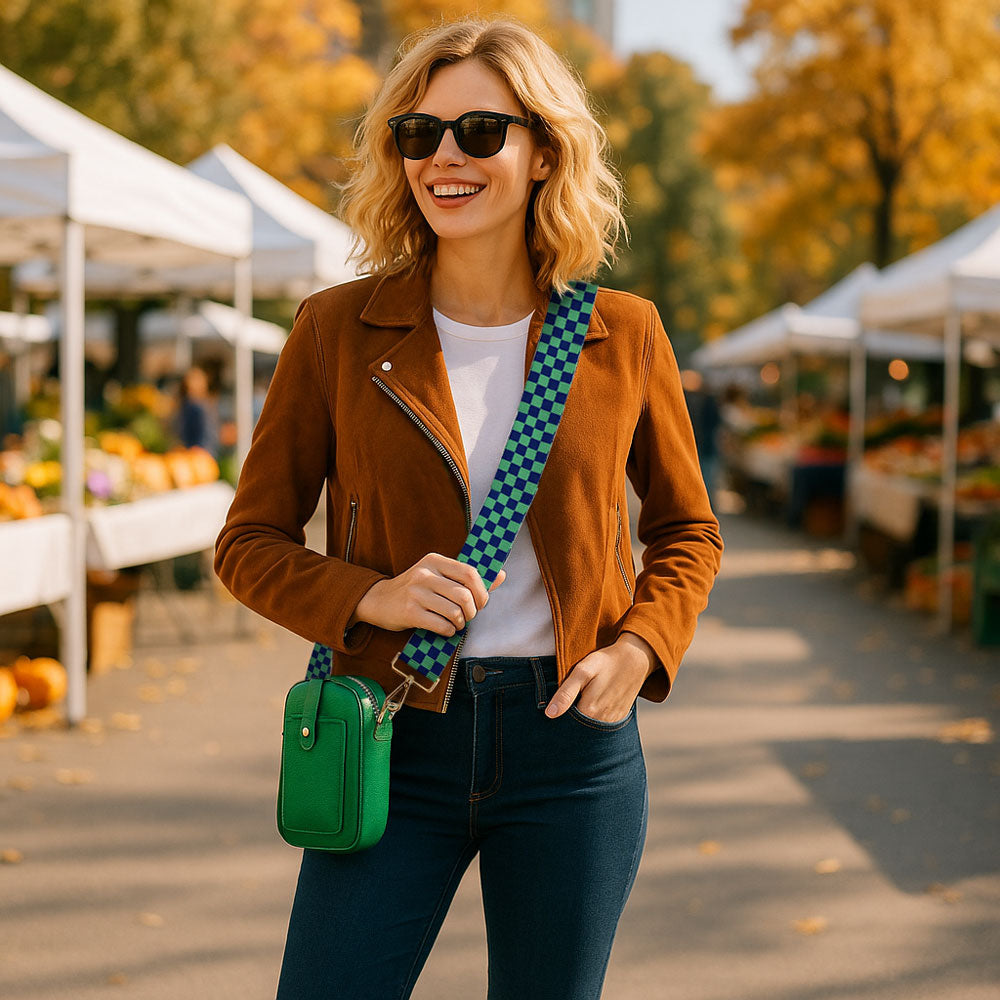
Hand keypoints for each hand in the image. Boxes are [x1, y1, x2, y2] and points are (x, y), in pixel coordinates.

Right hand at [352, 553, 505, 634]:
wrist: (378, 600)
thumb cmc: (415, 589)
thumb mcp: (438, 576)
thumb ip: (467, 577)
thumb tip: (501, 575)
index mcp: (435, 560)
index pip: (470, 573)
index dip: (482, 591)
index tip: (481, 602)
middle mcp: (425, 573)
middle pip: (464, 595)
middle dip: (473, 611)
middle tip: (469, 616)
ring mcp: (416, 593)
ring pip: (455, 611)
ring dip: (461, 623)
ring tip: (457, 623)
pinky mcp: (409, 612)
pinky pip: (442, 625)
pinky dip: (449, 631)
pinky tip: (446, 629)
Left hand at [544, 632, 655, 722]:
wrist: (634, 659)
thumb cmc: (604, 663)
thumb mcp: (582, 672)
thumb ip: (566, 693)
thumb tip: (550, 714)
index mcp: (589, 711)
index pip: (566, 725)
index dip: (558, 719)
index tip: (554, 710)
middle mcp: (602, 721)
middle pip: (578, 729)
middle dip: (570, 722)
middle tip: (570, 702)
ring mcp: (612, 721)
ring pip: (590, 729)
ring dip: (582, 721)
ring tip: (581, 702)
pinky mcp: (620, 718)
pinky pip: (602, 726)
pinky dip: (594, 720)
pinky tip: (592, 707)